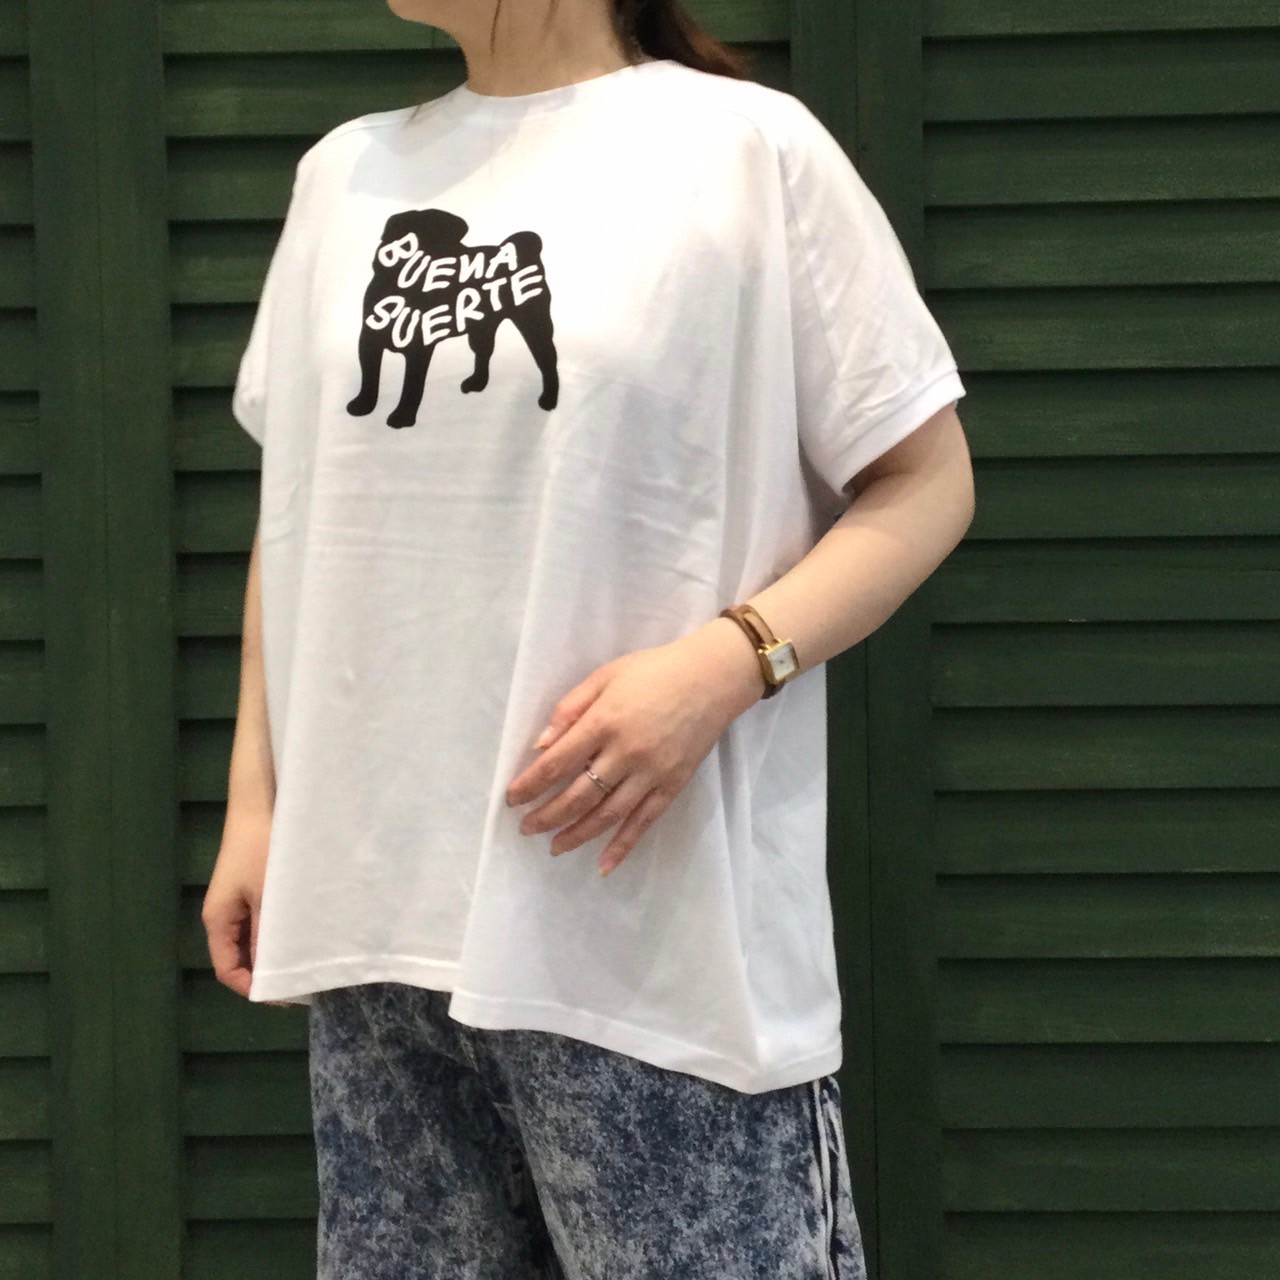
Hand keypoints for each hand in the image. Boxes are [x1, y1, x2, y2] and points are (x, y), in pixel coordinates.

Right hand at [202, 809, 289, 1002]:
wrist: (261, 807)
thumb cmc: (262, 850)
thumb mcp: (267, 897)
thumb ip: (268, 935)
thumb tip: (274, 972)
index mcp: (218, 920)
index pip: (228, 970)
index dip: (251, 988)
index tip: (283, 996)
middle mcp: (223, 917)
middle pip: (239, 958)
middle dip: (265, 974)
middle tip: (300, 984)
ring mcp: (237, 904)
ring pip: (252, 941)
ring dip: (273, 954)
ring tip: (304, 964)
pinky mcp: (251, 891)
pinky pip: (261, 924)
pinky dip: (276, 934)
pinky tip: (300, 937)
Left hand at [505, 618, 763, 875]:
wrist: (713, 678)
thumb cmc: (654, 671)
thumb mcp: (605, 675)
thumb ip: (570, 709)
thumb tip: (540, 745)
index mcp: (604, 721)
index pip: (556, 764)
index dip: (530, 785)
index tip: (512, 799)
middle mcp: (625, 753)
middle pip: (577, 796)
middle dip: (547, 816)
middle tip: (526, 828)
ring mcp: (651, 773)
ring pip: (607, 815)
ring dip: (576, 835)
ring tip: (554, 847)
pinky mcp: (672, 785)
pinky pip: (643, 822)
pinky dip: (622, 846)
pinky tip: (603, 865)